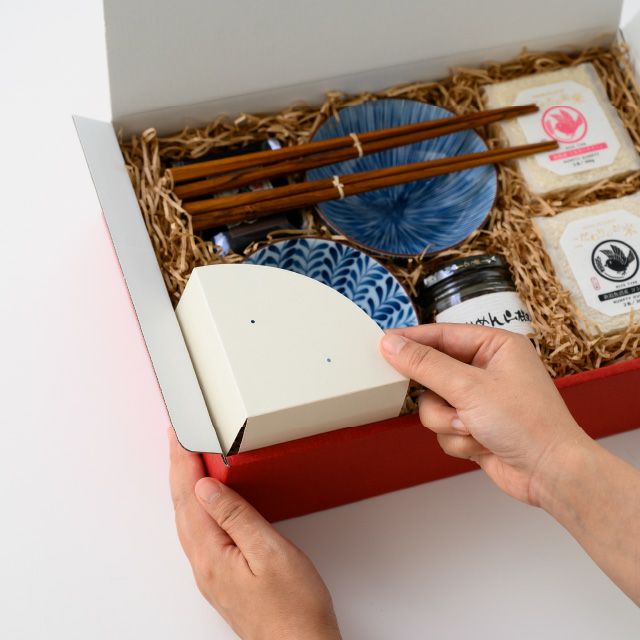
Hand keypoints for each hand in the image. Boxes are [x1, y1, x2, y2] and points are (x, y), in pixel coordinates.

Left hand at [169, 429, 340, 639]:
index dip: (182, 462)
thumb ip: (235, 516)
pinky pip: (199, 532)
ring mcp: (211, 573)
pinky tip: (203, 503)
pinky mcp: (222, 578)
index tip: (178, 436)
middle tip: (176, 441)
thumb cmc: (293, 608)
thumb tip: (206, 487)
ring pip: (188, 520)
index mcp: (211, 554)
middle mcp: (204, 565)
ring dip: (184, 488)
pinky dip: (195, 508)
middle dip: (177, 470)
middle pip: (182, 507)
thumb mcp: (269, 552)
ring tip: (185, 463)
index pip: (189, 497)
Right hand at [380, 324, 587, 505]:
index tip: (383, 342)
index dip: (412, 340)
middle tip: (436, 397)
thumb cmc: (528, 423)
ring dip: (447, 421)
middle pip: (433, 372)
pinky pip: (443, 427)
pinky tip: (480, 445)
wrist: (551, 473)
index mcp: (495, 346)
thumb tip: (391, 343)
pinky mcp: (474, 426)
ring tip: (472, 428)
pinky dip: (456, 439)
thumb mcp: (469, 387)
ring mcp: (480, 400)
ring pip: (433, 404)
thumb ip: (425, 364)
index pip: (442, 335)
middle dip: (438, 394)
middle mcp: (487, 370)